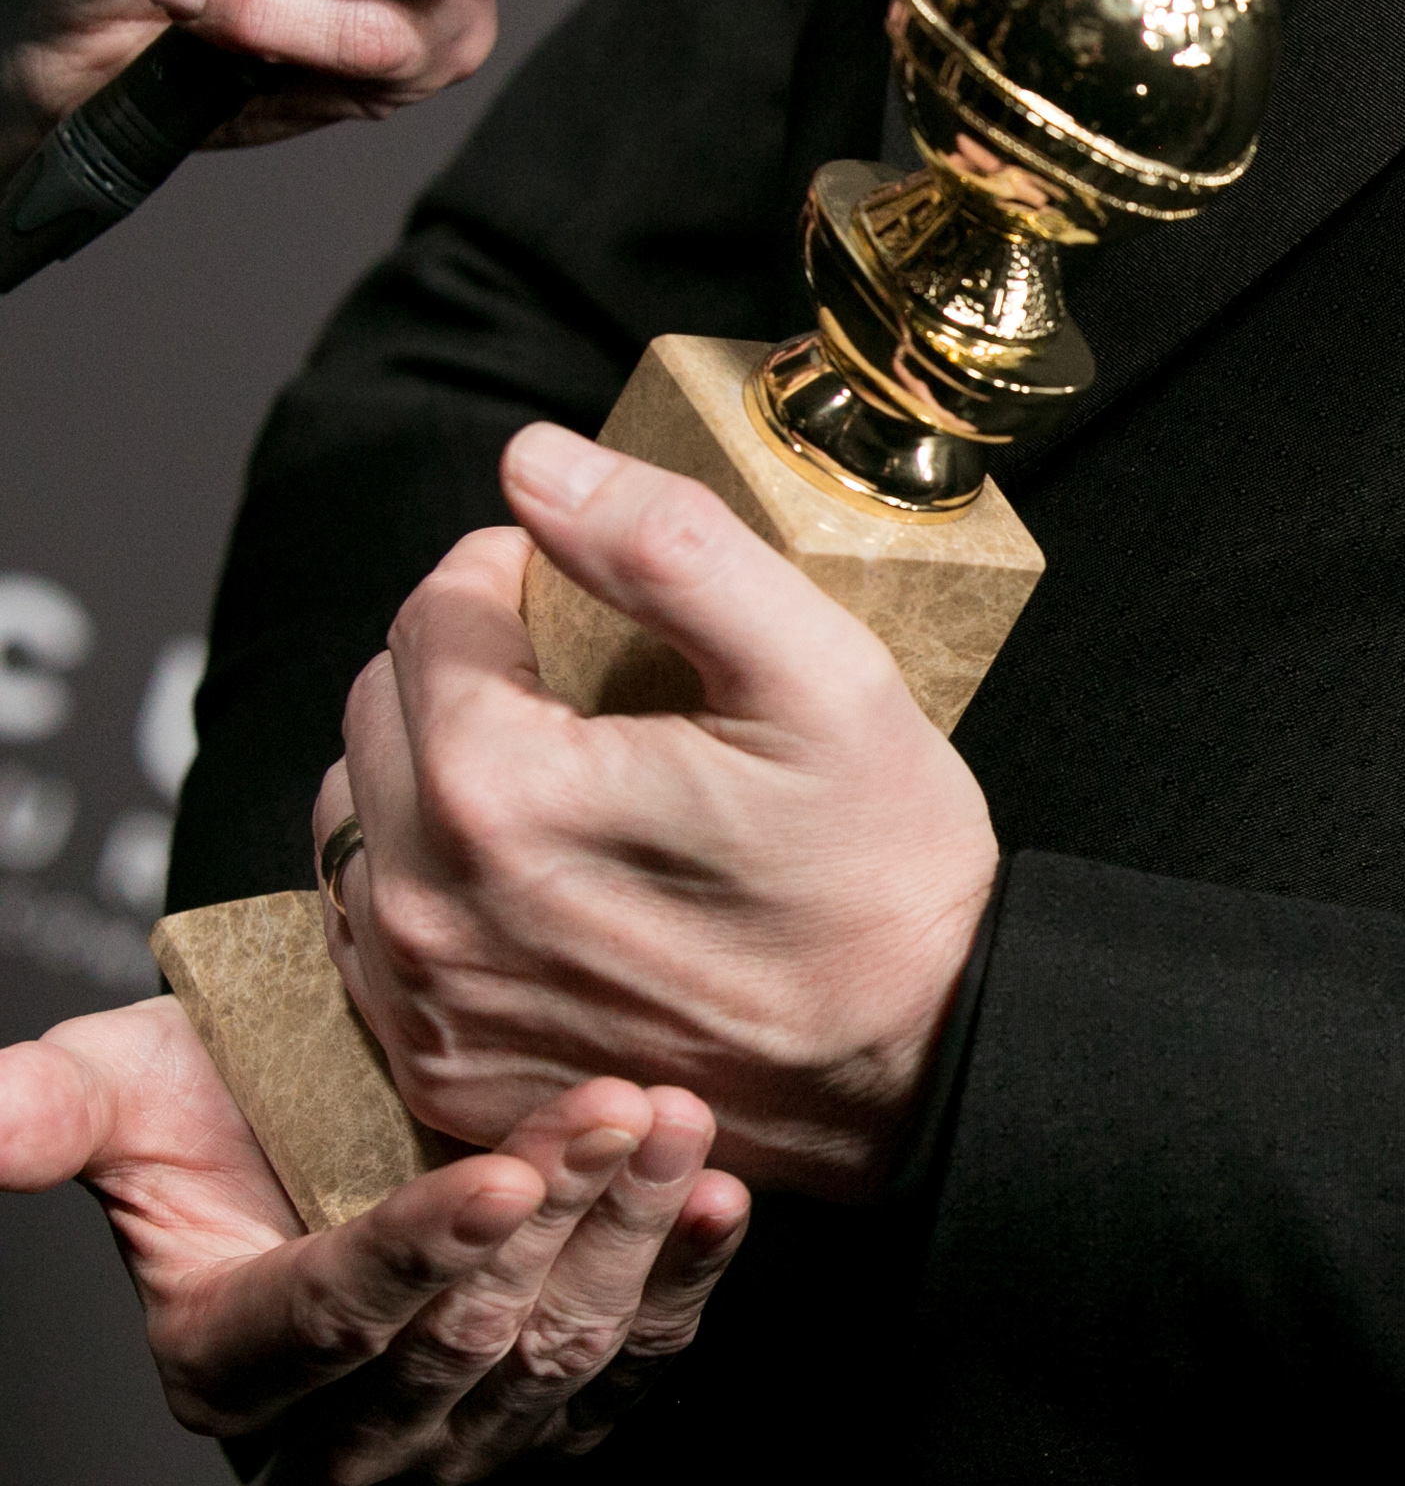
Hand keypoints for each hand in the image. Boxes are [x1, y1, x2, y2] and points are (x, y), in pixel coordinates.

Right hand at [0, 995, 749, 1479]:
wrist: (334, 1105)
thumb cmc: (230, 1097)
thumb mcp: (129, 1093)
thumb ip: (57, 1114)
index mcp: (232, 1356)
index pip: (335, 1317)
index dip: (421, 1252)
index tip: (502, 1176)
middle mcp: (343, 1422)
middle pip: (462, 1341)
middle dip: (551, 1221)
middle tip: (616, 1103)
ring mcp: (461, 1425)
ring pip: (557, 1352)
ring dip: (629, 1237)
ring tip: (673, 1124)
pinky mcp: (558, 1404)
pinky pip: (638, 1364)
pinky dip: (687, 1281)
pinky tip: (715, 1203)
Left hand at [324, 422, 999, 1200]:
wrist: (919, 1066)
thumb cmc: (883, 875)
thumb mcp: (820, 675)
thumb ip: (670, 548)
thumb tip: (534, 462)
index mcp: (494, 790)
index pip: (435, 610)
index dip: (517, 572)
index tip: (594, 590)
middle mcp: (426, 906)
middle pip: (382, 705)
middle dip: (471, 665)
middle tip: (594, 683)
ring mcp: (425, 1001)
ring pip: (359, 815)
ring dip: (432, 770)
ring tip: (564, 776)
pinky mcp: (442, 1069)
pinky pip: (378, 930)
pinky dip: (436, 881)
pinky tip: (544, 876)